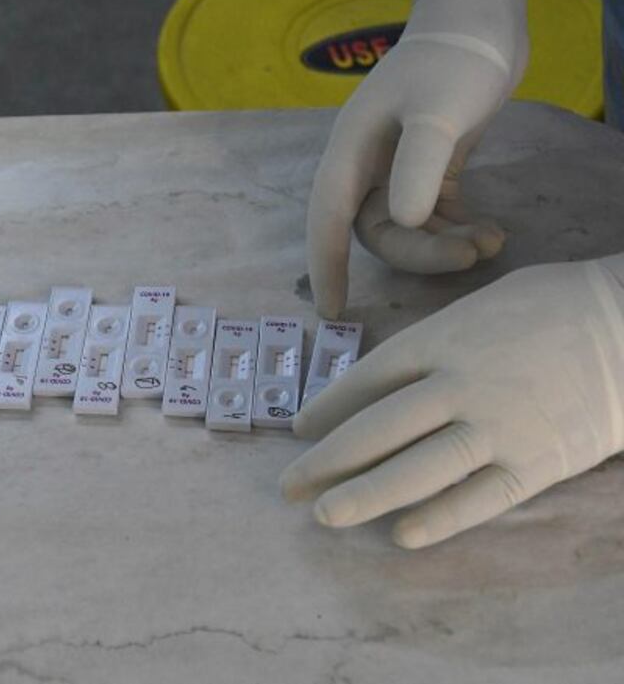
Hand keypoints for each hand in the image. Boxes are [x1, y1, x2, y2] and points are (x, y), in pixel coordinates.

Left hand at [281, 255, 623, 548]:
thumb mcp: (477, 307)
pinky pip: (479, 498)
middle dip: (326, 460)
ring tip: (325, 515)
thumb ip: (428, 346)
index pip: (366, 381)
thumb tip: (377, 384)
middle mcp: (458, 385)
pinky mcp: (538, 462)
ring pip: (418, 469)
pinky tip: (401, 535)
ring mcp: (498, 426)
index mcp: (439, 341)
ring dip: (365, 494)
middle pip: (377, 429)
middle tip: (288, 487)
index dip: (327, 409)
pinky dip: (439, 518)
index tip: (298, 431)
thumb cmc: (551, 306)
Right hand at [308, 0, 533, 317]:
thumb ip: (418, 166)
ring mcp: (396, 165)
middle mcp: (366, 164)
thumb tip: (404, 221)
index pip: (328, 219)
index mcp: (351, 151)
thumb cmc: (452, 60)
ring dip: (444, 243)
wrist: (480, 18)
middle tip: (469, 256)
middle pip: (376, 231)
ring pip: (406, 227)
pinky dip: (457, 229)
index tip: (333, 310)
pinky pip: (432, 214)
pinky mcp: (428, 164)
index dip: (325, 265)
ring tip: (491, 242)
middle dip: (420, 253)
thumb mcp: (438, 113)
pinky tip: (491, 231)